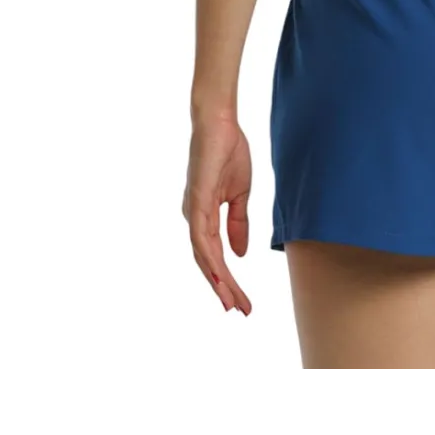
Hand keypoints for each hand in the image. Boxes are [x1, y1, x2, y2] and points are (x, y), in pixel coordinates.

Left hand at [182, 113, 252, 314]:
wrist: (220, 122)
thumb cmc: (229, 152)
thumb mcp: (240, 194)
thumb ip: (238, 224)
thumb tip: (241, 254)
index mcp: (204, 217)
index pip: (216, 257)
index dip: (227, 281)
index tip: (242, 302)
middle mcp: (194, 219)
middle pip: (207, 264)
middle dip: (223, 289)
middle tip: (240, 311)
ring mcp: (193, 212)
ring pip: (203, 257)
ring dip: (218, 282)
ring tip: (232, 302)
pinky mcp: (196, 202)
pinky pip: (201, 238)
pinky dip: (210, 259)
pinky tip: (219, 275)